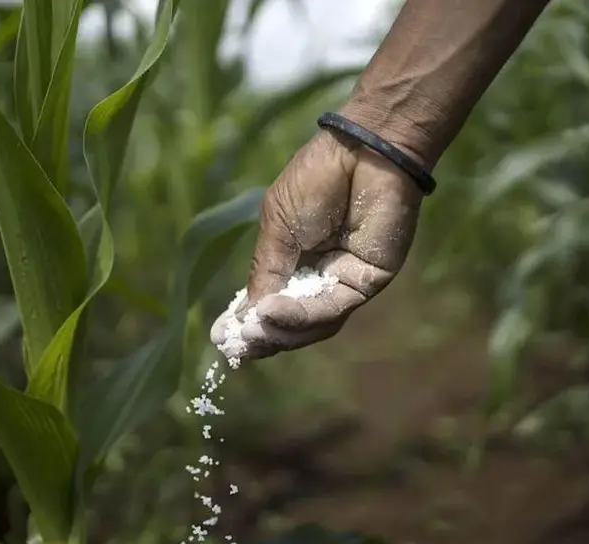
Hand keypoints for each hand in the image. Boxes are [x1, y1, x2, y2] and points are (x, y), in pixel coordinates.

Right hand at [211, 128, 422, 359]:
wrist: (361, 152)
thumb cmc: (316, 180)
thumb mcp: (276, 228)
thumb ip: (265, 273)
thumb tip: (243, 321)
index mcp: (296, 261)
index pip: (272, 304)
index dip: (248, 323)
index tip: (221, 338)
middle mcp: (321, 277)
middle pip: (293, 323)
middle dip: (263, 336)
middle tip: (235, 345)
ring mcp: (345, 282)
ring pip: (313, 324)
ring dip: (280, 331)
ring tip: (253, 330)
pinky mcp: (367, 283)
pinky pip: (331, 309)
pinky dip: (300, 315)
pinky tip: (273, 311)